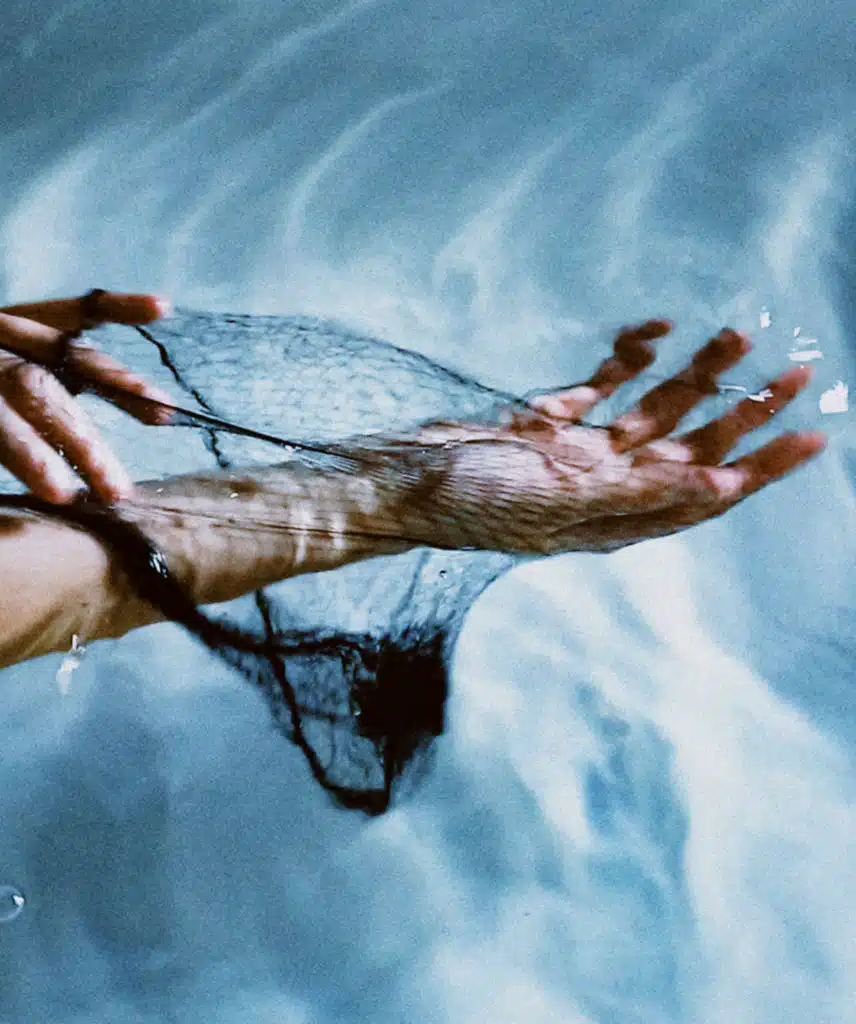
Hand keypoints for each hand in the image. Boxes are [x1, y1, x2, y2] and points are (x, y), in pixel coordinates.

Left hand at [0, 291, 174, 501]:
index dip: (26, 450)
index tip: (64, 497)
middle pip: (27, 383)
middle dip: (78, 437)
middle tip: (117, 487)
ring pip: (54, 349)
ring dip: (110, 383)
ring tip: (160, 415)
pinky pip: (57, 311)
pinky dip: (107, 311)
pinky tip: (159, 309)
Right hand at [380, 320, 825, 554]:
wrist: (404, 481)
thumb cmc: (472, 502)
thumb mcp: (560, 501)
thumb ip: (641, 491)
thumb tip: (721, 488)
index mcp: (614, 516)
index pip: (705, 494)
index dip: (761, 469)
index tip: (810, 438)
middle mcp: (605, 485)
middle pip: (691, 448)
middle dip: (742, 414)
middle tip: (797, 374)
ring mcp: (578, 452)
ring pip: (654, 409)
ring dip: (694, 374)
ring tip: (736, 334)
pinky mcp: (550, 419)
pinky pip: (604, 384)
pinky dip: (629, 358)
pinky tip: (653, 332)